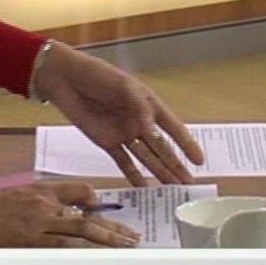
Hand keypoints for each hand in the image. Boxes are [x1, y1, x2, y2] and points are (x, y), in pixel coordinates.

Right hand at [0, 181, 140, 247]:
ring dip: (107, 241)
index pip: (81, 190)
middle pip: (88, 217)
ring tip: (126, 247)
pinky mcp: (32, 245)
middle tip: (133, 236)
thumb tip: (74, 207)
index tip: (106, 210)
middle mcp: (46, 206)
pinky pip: (66, 250)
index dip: (97, 200)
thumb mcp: (21, 193)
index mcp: (43, 190)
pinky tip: (99, 259)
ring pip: (83, 234)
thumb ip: (47, 198)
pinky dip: (85, 254)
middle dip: (114, 227)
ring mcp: (40, 226)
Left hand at [33, 42, 205, 185]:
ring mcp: (124, 134)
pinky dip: (133, 175)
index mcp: (149, 105)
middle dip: (176, 166)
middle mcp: (140, 122)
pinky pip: (124, 162)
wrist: (66, 79)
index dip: (187, 144)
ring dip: (159, 173)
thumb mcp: (124, 86)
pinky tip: (144, 188)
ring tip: (172, 189)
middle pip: (162, 148)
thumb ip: (141, 109)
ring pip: (146, 158)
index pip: (174, 128)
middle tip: (188, 184)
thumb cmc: (98, 75)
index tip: (199, 161)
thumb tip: (154, 131)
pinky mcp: (107, 143)